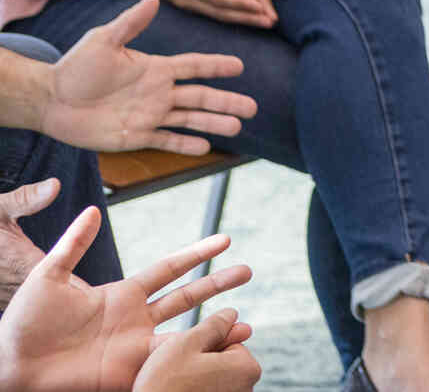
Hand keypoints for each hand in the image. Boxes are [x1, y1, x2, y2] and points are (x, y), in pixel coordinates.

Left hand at [0, 205, 250, 391]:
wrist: (12, 365)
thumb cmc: (23, 321)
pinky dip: (193, 364)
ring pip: (186, 335)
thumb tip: (94, 210)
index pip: (170, 269)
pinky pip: (166, 368)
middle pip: (187, 298)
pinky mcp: (128, 374)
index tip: (225, 240)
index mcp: (121, 293)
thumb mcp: (48, 276)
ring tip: (247, 327)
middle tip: (248, 271)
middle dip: (218, 284)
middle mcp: (134, 319)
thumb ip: (73, 244)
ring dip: (216, 330)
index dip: (197, 254)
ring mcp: (134, 347)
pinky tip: (214, 359)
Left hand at [41, 0, 256, 154]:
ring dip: (214, 123)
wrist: (51, 100)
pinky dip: (186, 144)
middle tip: (253, 107)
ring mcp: (150, 115)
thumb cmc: (75, 67)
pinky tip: (205, 147)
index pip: (195, 66)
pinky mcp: (136, 136)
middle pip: (201, 97)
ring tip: (238, 128)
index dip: (217, 66)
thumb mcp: (103, 40)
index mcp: (156, 68)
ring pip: (190, 120)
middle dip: (228, 102)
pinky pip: (167, 140)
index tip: (240, 66)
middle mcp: (159, 92)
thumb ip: (131, 23)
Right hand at [148, 0, 273, 29]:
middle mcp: (189, 1)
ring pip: (221, 17)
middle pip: (222, 12)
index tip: (260, 5)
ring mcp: (191, 8)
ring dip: (245, 21)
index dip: (239, 3)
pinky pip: (217, 16)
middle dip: (248, 18)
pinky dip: (235, 19)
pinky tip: (252, 21)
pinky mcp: (194, 10)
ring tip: (267, 24)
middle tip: (271, 21)